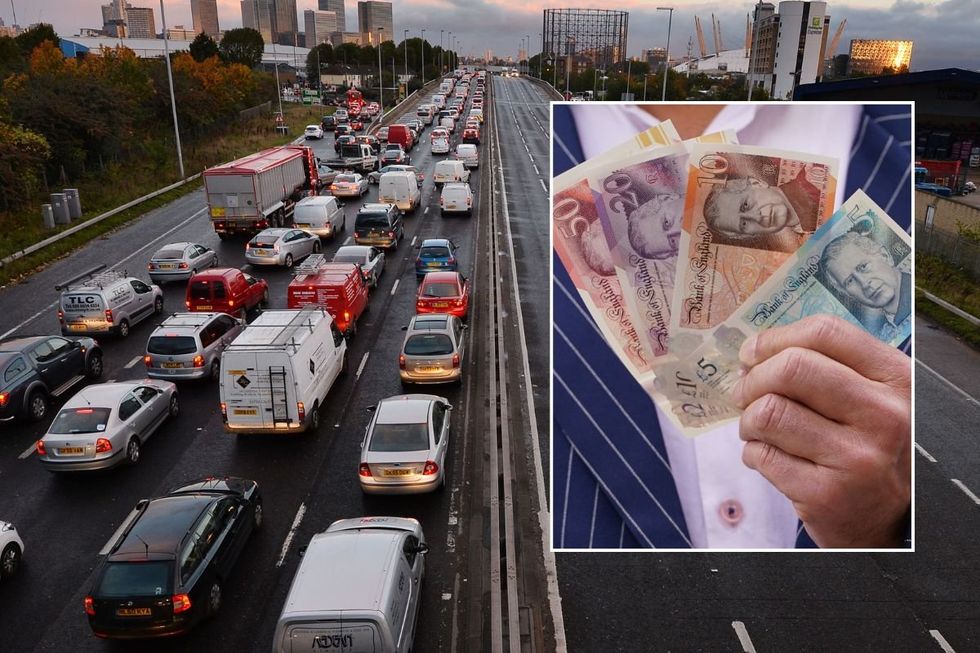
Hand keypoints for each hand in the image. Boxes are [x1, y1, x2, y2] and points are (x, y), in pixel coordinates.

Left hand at [733, 315, 910, 547]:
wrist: (886, 520)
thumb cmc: (865, 446)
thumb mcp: (870, 399)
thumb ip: (827, 366)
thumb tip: (754, 351)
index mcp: (896, 380)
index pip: (825, 333)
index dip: (775, 338)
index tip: (751, 353)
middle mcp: (885, 416)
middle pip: (792, 368)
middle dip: (753, 379)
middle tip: (743, 392)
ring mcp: (858, 458)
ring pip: (769, 412)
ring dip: (748, 420)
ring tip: (756, 429)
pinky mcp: (827, 494)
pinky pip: (762, 455)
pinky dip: (752, 452)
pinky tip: (766, 457)